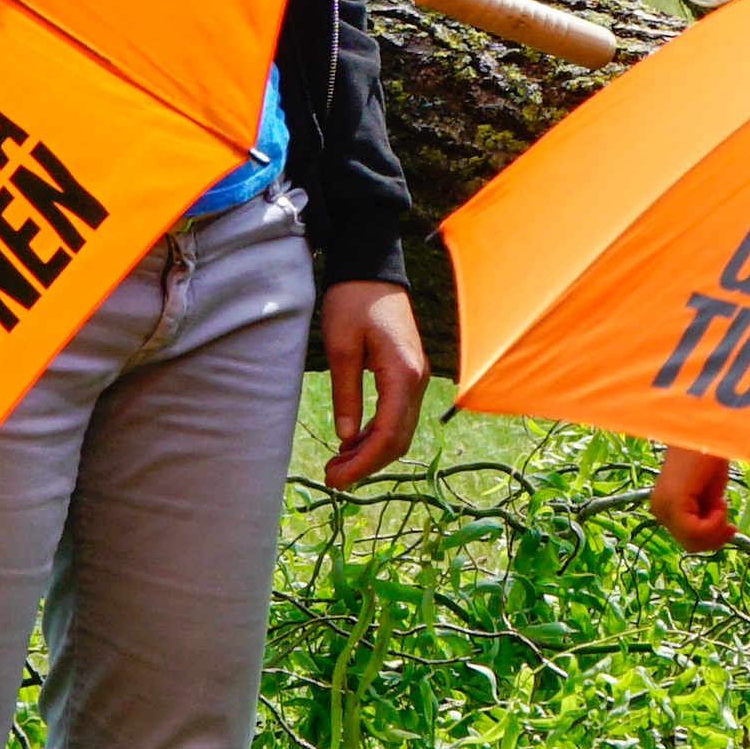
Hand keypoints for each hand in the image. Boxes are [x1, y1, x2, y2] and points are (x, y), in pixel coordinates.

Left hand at [315, 280, 427, 487]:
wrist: (372, 269)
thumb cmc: (353, 301)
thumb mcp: (340, 347)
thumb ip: (346, 393)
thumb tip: (346, 437)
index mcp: (403, 374)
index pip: (388, 434)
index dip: (363, 463)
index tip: (336, 479)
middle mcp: (417, 380)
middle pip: (398, 439)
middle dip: (366, 464)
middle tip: (332, 478)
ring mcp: (416, 377)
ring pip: (399, 430)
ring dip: (370, 452)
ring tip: (337, 464)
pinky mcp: (408, 374)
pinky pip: (397, 415)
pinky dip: (376, 434)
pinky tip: (352, 442)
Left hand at [649, 444, 738, 555]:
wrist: (707, 430)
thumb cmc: (709, 454)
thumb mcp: (709, 494)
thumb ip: (706, 514)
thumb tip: (714, 537)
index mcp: (665, 507)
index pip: (688, 539)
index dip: (712, 538)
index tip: (729, 525)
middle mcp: (659, 509)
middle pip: (690, 544)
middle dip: (714, 537)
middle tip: (730, 523)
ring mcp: (664, 507)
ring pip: (692, 541)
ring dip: (714, 529)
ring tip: (722, 505)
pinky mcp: (673, 502)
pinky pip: (695, 530)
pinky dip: (713, 523)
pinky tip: (720, 503)